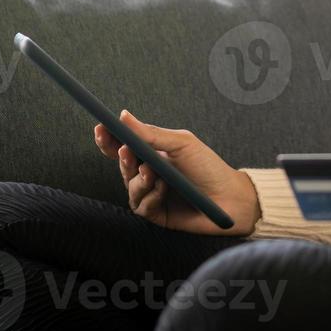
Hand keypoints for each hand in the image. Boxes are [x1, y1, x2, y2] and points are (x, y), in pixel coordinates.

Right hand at [93, 109, 259, 236]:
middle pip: (122, 165)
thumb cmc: (208, 167)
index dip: (109, 138)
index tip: (100, 127)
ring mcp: (150, 194)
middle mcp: (148, 173)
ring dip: (138, 179)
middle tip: (126, 150)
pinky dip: (151, 195)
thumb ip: (151, 133)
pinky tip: (164, 189)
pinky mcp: (156, 214)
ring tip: (153, 172)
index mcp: (152, 153)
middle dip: (121, 157)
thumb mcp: (181, 144)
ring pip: (129, 186)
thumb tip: (122, 116)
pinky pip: (141, 205)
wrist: (231, 198)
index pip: (123, 145)